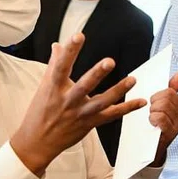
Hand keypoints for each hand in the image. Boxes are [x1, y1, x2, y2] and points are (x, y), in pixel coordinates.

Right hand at [12, 34, 145, 175]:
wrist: (37, 142)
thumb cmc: (39, 112)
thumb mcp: (44, 88)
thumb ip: (53, 65)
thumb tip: (57, 46)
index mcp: (53, 88)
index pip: (61, 66)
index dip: (69, 51)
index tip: (79, 36)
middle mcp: (67, 101)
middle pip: (84, 86)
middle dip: (96, 74)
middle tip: (110, 61)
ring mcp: (80, 113)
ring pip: (101, 102)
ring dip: (118, 90)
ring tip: (132, 79)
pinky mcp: (89, 123)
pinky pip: (111, 115)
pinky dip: (127, 108)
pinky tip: (141, 101)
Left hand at [149, 70, 177, 166]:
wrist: (153, 146)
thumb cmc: (159, 123)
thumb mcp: (165, 104)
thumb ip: (173, 87)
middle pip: (168, 94)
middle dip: (155, 100)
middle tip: (154, 110)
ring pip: (162, 105)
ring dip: (152, 111)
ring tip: (154, 119)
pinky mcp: (171, 131)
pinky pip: (159, 117)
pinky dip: (153, 119)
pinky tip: (154, 125)